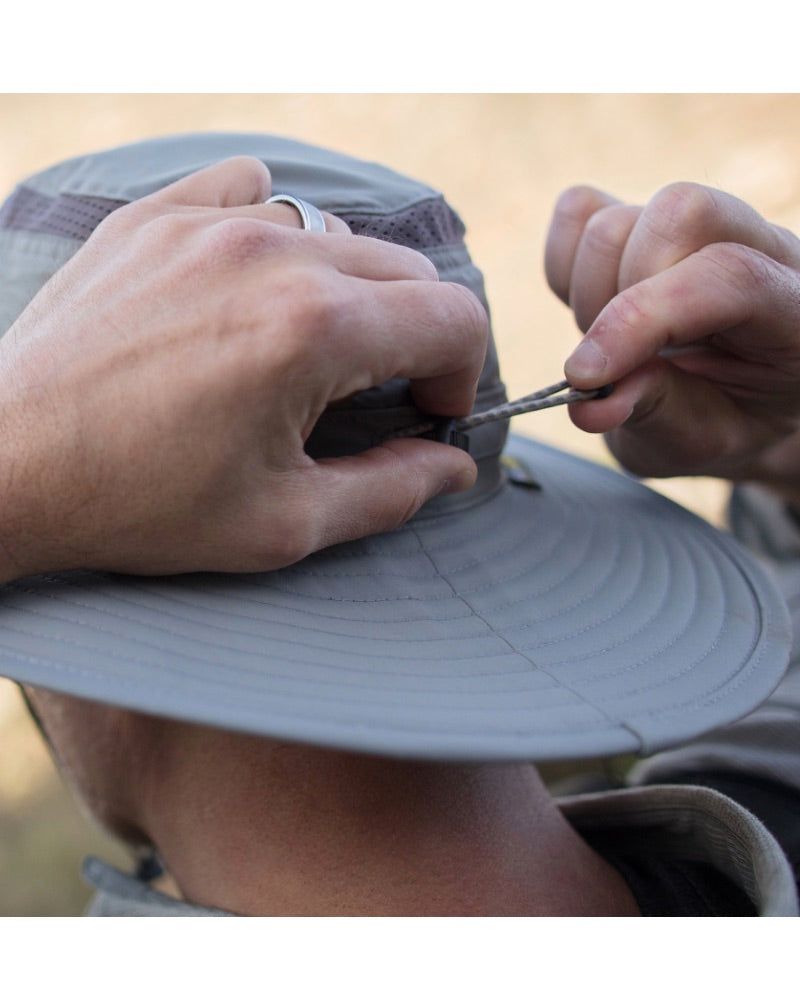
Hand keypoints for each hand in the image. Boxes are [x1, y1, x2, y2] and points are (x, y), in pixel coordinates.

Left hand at [0, 157, 486, 580]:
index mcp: (316, 330)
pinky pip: (250, 188)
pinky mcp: (155, 218)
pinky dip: (275, 229)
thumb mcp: (283, 524)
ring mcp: (206, 224)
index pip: (453, 317)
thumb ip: (391, 490)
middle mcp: (272, 255)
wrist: (8, 467)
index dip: (460, 374)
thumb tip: (454, 464)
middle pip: (406, 269)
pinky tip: (252, 281)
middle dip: (414, 335)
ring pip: (337, 231)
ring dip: (350, 289)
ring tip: (307, 348)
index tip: (425, 413)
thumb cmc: (139, 503)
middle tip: (374, 393)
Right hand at [545, 182, 799, 494]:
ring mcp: (696, 223)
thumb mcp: (705, 440)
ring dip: (590, 293)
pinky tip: (593, 308)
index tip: (587, 377)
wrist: (728, 402)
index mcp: (795, 305)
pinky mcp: (641, 217)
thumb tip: (591, 403)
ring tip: (609, 345)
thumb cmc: (728, 419)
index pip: (727, 274)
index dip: (644, 317)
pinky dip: (565, 264)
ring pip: (616, 220)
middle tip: (617, 363)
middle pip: (678, 211)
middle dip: (622, 296)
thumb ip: (658, 414)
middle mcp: (756, 243)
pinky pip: (577, 212)